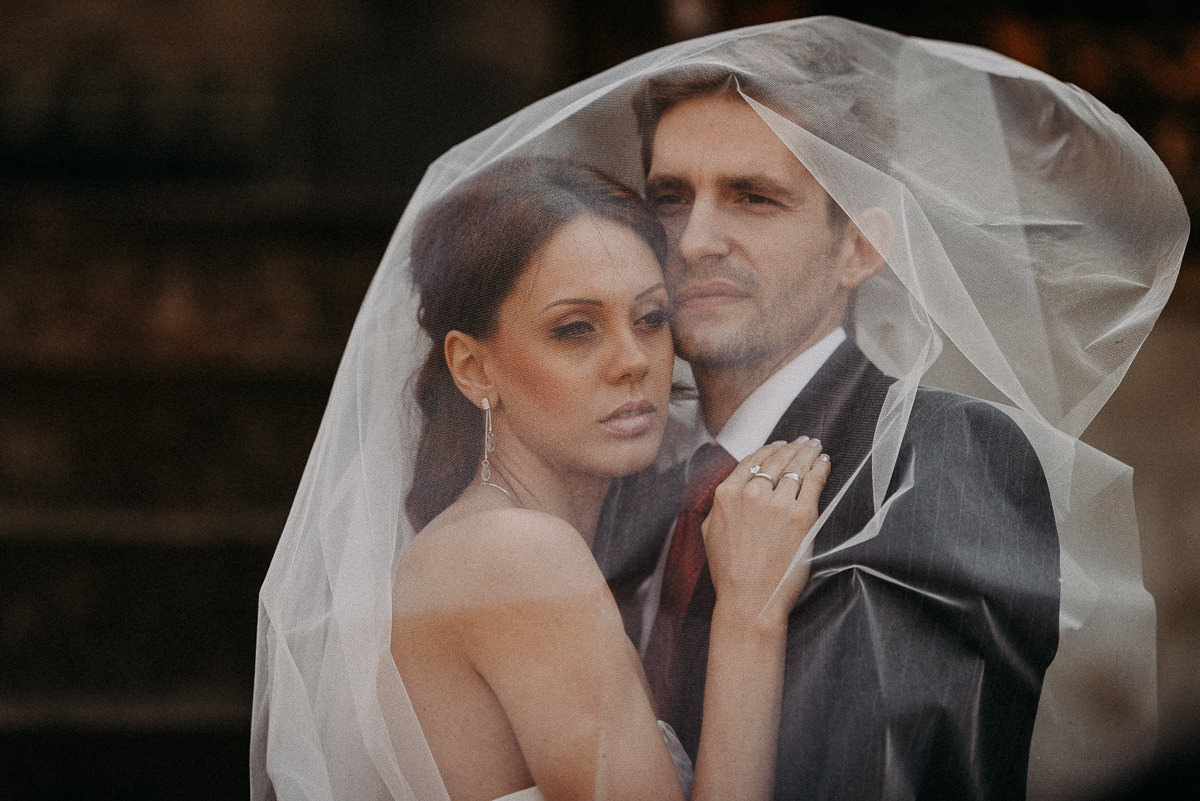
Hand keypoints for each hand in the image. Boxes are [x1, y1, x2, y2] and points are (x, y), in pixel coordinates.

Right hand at [701, 438, 829, 629]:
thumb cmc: (729, 573)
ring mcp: (777, 504)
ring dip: (808, 453)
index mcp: (726, 495)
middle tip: (804, 440)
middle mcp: (750, 494)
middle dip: (792, 447)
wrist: (749, 600)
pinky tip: (825, 462)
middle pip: (776, 460)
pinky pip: (813, 482)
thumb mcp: (710, 532)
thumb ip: (719, 507)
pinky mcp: (800, 516)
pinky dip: (820, 468)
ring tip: (816, 447)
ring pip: (796, 467)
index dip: (769, 450)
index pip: (751, 461)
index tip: (780, 445)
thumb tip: (730, 492)